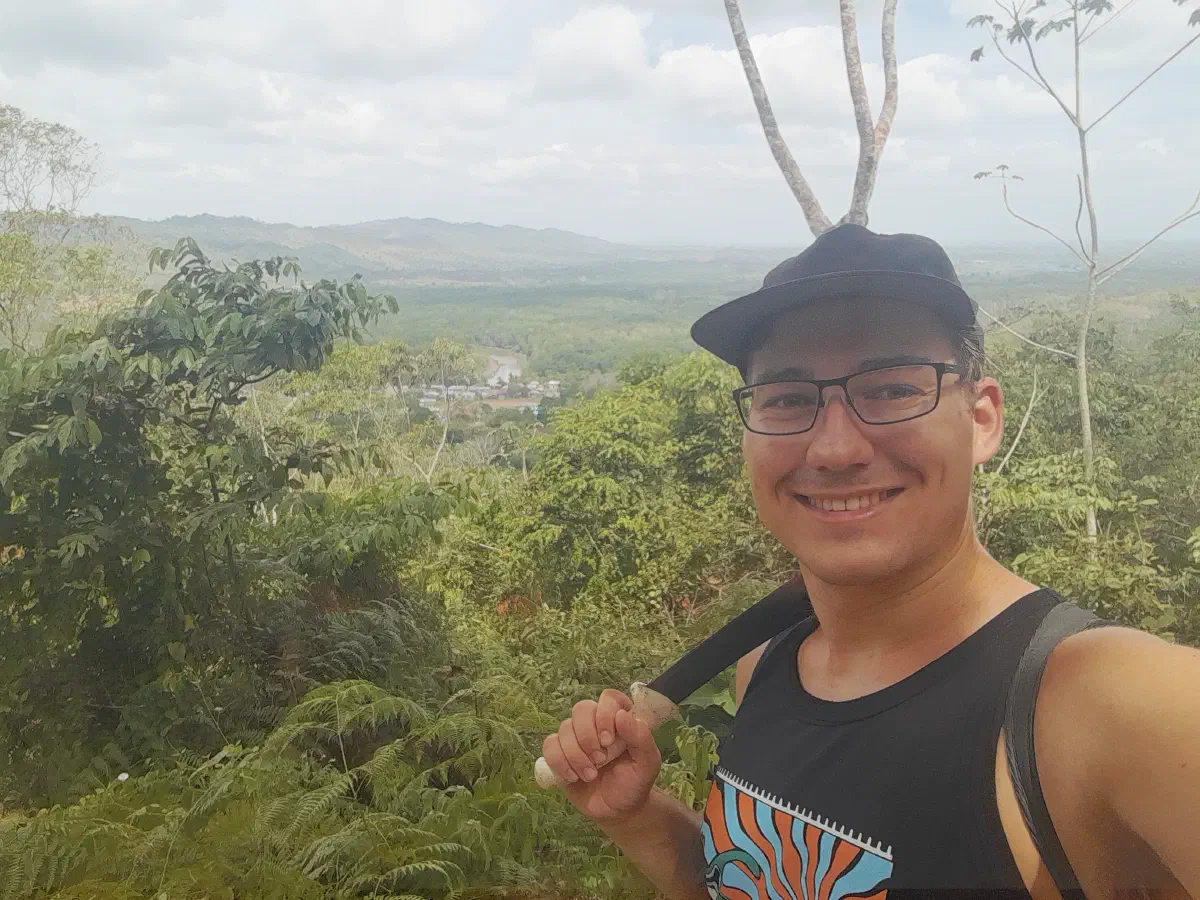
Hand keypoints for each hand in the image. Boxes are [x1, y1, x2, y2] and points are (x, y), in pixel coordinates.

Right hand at [541, 688, 661, 822]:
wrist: (617, 810)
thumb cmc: (635, 783)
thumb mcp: (648, 764)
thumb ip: (641, 738)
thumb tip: (622, 714)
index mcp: (620, 719)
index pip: (609, 698)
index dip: (605, 714)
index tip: (608, 741)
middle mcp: (596, 723)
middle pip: (581, 709)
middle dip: (587, 737)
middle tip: (600, 761)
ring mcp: (576, 736)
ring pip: (564, 728)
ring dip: (576, 755)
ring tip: (590, 776)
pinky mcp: (560, 752)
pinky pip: (549, 745)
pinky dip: (559, 762)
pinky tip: (573, 777)